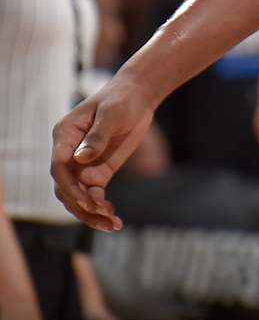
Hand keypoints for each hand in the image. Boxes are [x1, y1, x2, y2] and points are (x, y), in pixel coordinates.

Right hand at [52, 72, 157, 230]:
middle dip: (82, 205)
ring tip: (112, 224)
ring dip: (91, 212)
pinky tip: (114, 219)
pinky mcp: (99, 170)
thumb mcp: (112, 113)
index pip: (59, 167)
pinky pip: (94, 193)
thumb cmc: (122, 98)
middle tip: (104, 217)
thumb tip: (80, 160)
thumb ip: (97, 137)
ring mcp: (83, 164)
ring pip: (78, 195)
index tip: (88, 200)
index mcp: (65, 136)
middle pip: (65, 187)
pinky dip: (101, 207)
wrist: (138, 95)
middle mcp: (69, 153)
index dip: (70, 186)